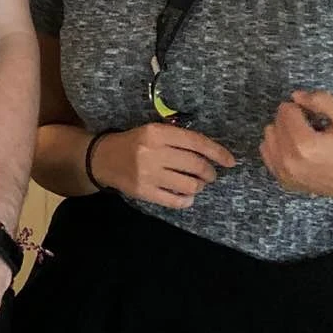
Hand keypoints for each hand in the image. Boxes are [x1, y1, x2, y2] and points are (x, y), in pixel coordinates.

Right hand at [90, 124, 235, 208]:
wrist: (102, 158)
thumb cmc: (134, 143)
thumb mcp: (153, 131)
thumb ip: (178, 139)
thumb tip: (212, 154)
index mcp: (156, 133)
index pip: (195, 142)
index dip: (217, 152)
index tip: (231, 161)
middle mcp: (153, 152)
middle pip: (196, 165)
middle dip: (210, 172)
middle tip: (209, 175)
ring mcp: (148, 174)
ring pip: (190, 185)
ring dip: (199, 186)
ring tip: (195, 183)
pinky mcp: (144, 192)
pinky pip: (176, 201)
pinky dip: (187, 200)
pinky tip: (185, 195)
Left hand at [261, 90, 332, 201]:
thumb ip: (321, 101)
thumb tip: (295, 95)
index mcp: (306, 145)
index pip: (286, 111)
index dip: (302, 108)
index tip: (317, 116)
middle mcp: (291, 162)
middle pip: (275, 123)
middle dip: (292, 119)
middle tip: (313, 126)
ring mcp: (287, 175)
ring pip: (268, 138)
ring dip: (283, 132)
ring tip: (306, 137)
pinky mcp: (286, 183)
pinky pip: (268, 156)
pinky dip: (279, 148)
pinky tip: (297, 149)